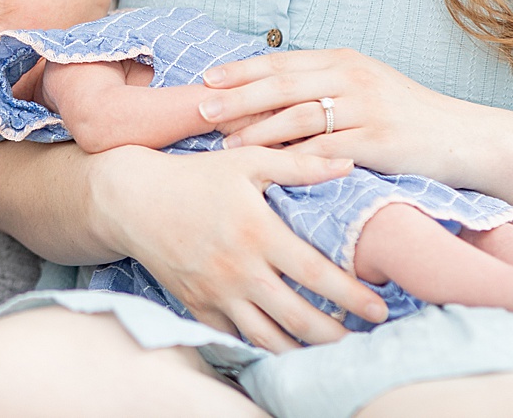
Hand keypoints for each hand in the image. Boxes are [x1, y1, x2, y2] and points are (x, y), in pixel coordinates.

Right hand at [97, 143, 386, 350]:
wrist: (133, 199)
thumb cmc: (195, 176)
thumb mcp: (247, 160)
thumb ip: (299, 164)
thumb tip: (348, 163)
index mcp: (258, 232)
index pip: (316, 273)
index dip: (352, 296)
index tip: (379, 308)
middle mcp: (239, 269)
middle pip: (298, 317)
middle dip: (336, 335)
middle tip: (363, 340)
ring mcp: (217, 293)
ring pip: (268, 338)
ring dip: (303, 350)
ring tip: (329, 351)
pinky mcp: (198, 306)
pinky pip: (235, 340)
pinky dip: (262, 350)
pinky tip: (284, 350)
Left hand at [202, 48, 476, 181]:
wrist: (464, 138)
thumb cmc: (408, 117)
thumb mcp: (366, 86)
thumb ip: (324, 85)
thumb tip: (268, 93)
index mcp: (344, 60)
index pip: (281, 61)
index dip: (242, 69)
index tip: (207, 77)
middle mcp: (353, 77)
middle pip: (282, 84)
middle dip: (237, 96)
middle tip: (201, 108)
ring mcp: (367, 108)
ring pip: (298, 117)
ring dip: (257, 131)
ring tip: (225, 143)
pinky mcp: (379, 140)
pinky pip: (324, 150)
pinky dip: (292, 159)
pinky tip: (268, 169)